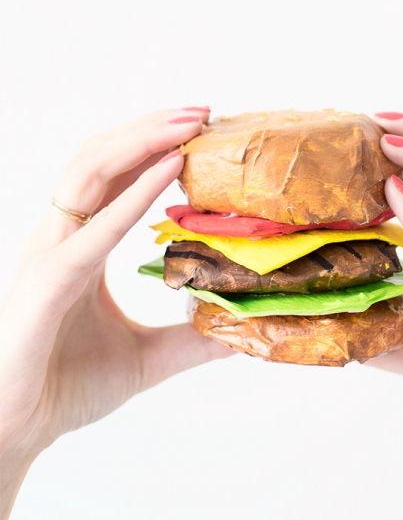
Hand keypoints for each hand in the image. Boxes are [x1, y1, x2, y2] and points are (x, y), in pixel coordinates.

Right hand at [0, 108, 231, 518]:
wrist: (15, 431)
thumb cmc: (65, 386)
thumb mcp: (146, 357)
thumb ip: (188, 339)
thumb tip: (239, 331)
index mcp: (80, 243)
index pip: (113, 173)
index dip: (152, 143)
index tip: (201, 126)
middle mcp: (62, 236)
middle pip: (101, 156)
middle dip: (152, 126)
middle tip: (204, 111)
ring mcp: (51, 253)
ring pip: (90, 170)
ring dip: (143, 140)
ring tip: (190, 125)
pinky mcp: (49, 282)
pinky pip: (96, 228)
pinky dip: (134, 193)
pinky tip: (171, 169)